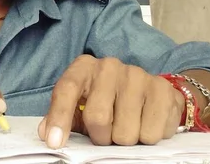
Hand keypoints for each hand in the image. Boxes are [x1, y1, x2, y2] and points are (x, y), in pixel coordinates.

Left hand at [38, 55, 184, 147]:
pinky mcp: (162, 89)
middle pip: (98, 117)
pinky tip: (145, 123)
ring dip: (125, 140)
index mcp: (83, 67)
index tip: (55, 142)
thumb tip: (47, 133)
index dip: (59, 118)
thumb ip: (60, 116)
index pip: (66, 89)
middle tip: (106, 134)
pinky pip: (153, 132)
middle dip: (101, 137)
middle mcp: (109, 66)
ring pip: (127, 131)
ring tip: (126, 127)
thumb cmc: (103, 99)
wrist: (144, 88)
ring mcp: (137, 75)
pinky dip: (148, 138)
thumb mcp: (78, 104)